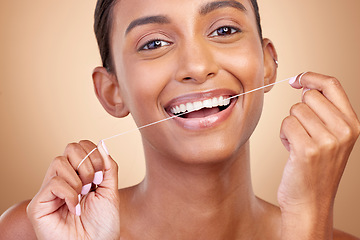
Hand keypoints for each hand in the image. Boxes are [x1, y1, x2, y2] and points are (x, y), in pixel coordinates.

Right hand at [27, 140, 119, 239]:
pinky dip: (69, 193)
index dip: (94, 154)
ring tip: (83, 197)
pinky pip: (53, 183)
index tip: (102, 174)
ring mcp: (50, 190)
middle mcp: (63, 179)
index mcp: (80, 175)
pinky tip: (73, 207)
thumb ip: (108, 167)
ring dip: (78, 179)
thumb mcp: (111, 190)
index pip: (81, 147)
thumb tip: (103, 143)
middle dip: (88, 163)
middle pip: (70, 148)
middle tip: (94, 183)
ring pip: (59, 161)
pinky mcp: (39, 204)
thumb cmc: (103, 224)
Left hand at [278, 72, 359, 238]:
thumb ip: (324, 111)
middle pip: (309, 96)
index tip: (297, 80)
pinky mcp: (308, 150)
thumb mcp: (331, 137)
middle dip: (299, 111)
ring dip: (291, 126)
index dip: (311, 77)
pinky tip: (291, 150)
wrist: (310, 201)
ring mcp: (328, 141)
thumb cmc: (315, 167)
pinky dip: (284, 135)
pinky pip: (286, 124)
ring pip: (295, 111)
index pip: (332, 85)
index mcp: (352, 124)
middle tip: (303, 132)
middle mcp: (345, 130)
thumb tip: (305, 86)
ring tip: (299, 144)